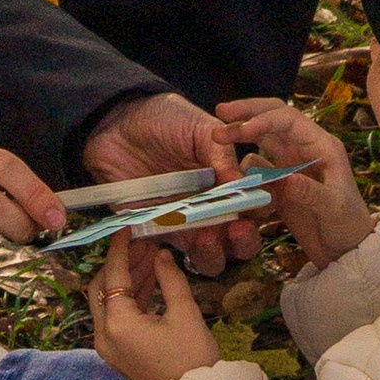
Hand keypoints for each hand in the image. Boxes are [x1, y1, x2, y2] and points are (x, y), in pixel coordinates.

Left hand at [81, 91, 248, 269]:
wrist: (115, 123)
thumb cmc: (164, 120)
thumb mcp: (200, 128)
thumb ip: (221, 154)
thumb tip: (243, 183)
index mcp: (228, 184)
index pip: (255, 207)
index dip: (263, 211)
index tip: (263, 205)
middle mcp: (211, 210)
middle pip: (238, 243)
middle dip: (244, 241)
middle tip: (237, 228)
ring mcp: (183, 225)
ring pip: (208, 258)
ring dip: (213, 253)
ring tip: (205, 235)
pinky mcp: (154, 232)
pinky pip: (167, 256)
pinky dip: (173, 253)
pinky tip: (172, 232)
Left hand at [89, 235, 220, 379]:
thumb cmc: (193, 359)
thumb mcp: (185, 313)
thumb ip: (170, 278)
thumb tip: (160, 254)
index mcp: (117, 323)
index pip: (113, 275)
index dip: (120, 249)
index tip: (127, 229)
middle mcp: (104, 334)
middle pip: (102, 287)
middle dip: (122, 263)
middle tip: (144, 244)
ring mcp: (108, 345)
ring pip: (108, 301)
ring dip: (127, 279)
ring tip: (151, 257)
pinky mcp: (118, 352)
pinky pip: (116, 317)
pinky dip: (129, 298)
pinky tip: (149, 281)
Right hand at [218, 96, 370, 270]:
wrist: (347, 251)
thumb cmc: (349, 225)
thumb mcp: (334, 209)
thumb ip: (310, 192)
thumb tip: (283, 178)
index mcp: (321, 145)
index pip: (288, 119)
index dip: (263, 119)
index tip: (240, 129)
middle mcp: (304, 149)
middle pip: (272, 119)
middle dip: (247, 113)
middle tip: (219, 113)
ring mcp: (290, 165)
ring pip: (260, 142)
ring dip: (240, 141)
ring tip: (217, 142)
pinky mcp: (279, 184)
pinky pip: (256, 170)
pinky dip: (244, 173)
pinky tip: (236, 182)